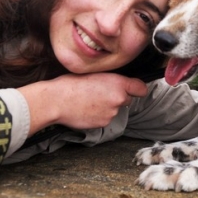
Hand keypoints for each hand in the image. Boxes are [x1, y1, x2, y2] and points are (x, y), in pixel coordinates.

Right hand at [19, 73, 147, 134]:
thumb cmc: (71, 83)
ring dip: (107, 107)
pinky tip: (87, 110)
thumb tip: (118, 83)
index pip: (141, 89)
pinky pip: (106, 118)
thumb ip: (111, 79)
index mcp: (117, 83)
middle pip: (126, 99)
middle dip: (118, 97)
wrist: (57, 101)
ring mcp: (111, 113)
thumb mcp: (94, 73)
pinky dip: (99, 115)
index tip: (134, 89)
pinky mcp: (103, 123)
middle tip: (100, 93)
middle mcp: (118, 99)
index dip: (137, 89)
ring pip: (115, 110)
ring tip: (89, 101)